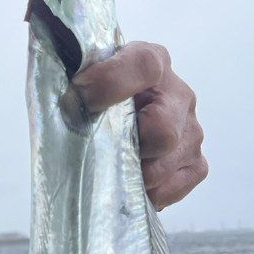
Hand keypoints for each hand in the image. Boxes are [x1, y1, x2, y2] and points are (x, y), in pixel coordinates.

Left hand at [63, 41, 207, 208]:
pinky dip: (153, 191)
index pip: (143, 65)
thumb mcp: (81, 78)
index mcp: (150, 62)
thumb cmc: (95, 96)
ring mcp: (190, 129)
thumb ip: (72, 80)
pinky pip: (179, 184)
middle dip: (127, 146)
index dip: (111, 83)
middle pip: (164, 128)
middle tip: (101, 150)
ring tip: (114, 169)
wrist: (115, 112)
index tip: (81, 96)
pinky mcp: (194, 161)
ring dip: (135, 173)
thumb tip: (59, 82)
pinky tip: (133, 184)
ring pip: (168, 162)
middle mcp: (178, 93)